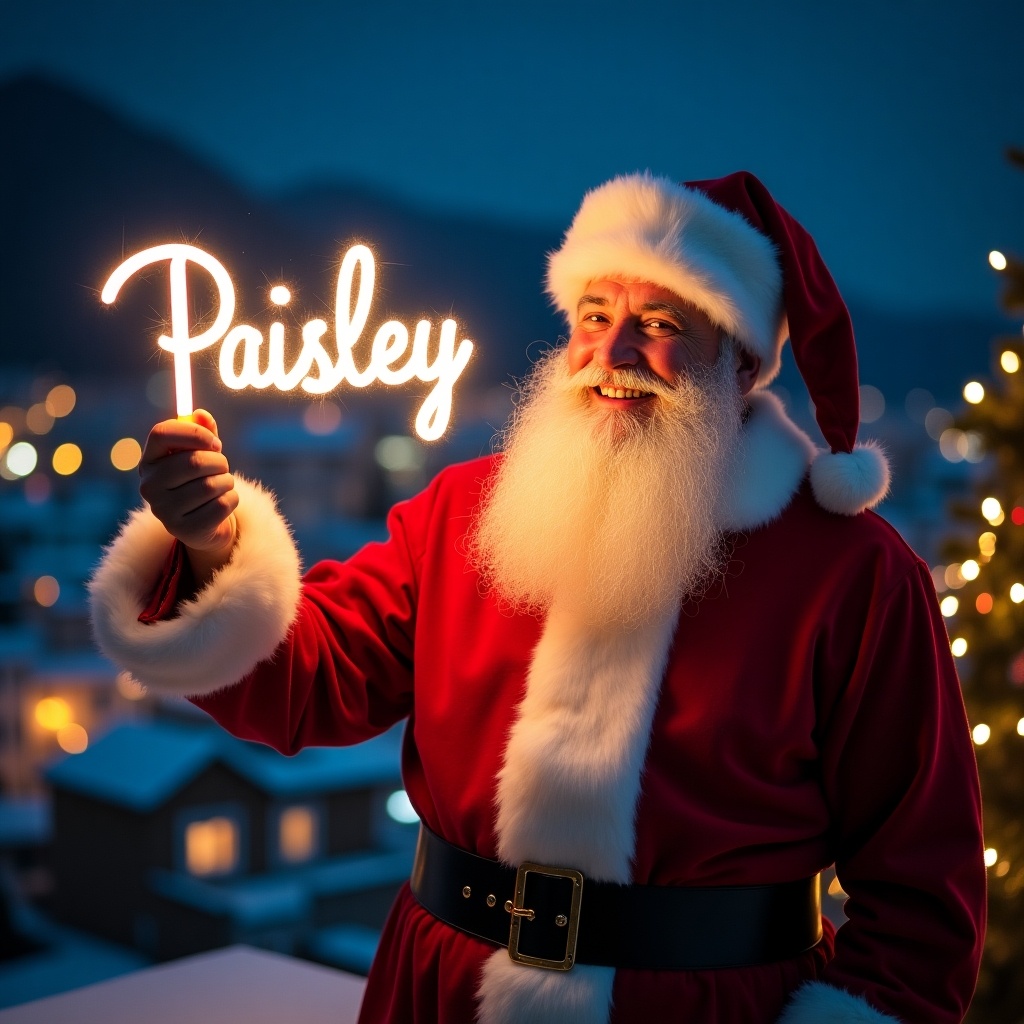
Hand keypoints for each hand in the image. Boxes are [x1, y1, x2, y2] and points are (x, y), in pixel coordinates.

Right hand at [139, 409, 238, 582]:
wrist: (203, 524)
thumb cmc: (200, 481)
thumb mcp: (200, 454)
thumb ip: (201, 433)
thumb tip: (201, 415)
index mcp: (148, 462)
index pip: (162, 433)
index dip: (195, 433)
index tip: (215, 443)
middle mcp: (148, 486)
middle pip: (193, 461)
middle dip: (219, 461)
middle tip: (222, 467)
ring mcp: (164, 511)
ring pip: (210, 485)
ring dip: (227, 481)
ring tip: (222, 485)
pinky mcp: (184, 530)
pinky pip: (222, 505)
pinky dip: (232, 500)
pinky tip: (223, 503)